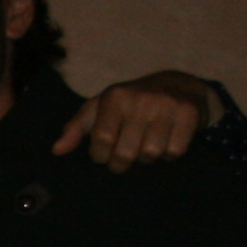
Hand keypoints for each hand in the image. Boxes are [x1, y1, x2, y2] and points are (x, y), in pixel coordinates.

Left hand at [54, 68, 221, 169]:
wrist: (179, 85)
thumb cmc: (131, 103)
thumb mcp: (100, 108)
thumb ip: (76, 128)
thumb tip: (57, 150)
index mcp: (115, 97)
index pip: (102, 141)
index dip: (102, 155)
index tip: (105, 153)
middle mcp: (141, 98)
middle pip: (126, 154)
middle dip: (123, 162)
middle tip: (127, 153)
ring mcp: (166, 105)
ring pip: (151, 155)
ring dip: (147, 157)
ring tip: (147, 143)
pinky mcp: (188, 114)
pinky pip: (174, 152)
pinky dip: (169, 154)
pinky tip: (166, 140)